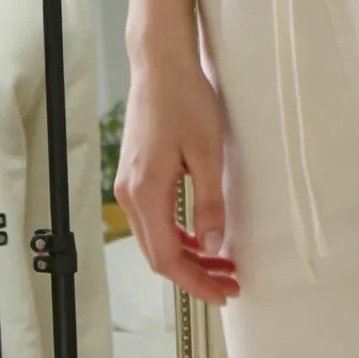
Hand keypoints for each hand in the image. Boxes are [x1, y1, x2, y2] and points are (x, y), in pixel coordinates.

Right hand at [114, 49, 239, 304]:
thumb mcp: (208, 153)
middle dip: (194, 274)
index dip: (196, 282)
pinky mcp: (135, 176)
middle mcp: (130, 194)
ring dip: (188, 256)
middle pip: (158, 255)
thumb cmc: (185, 99)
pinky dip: (178, 236)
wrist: (160, 64)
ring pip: (155, 239)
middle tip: (230, 283)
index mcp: (145, 192)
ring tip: (222, 263)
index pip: (167, 258)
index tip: (224, 293)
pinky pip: (154, 220)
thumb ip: (210, 203)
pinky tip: (201, 236)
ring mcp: (129, 186)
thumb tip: (215, 247)